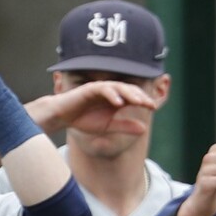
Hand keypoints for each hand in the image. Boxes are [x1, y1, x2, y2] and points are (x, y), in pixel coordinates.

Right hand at [31, 80, 156, 137]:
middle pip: (129, 89)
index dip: (144, 101)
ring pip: (119, 87)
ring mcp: (100, 88)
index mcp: (116, 98)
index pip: (133, 97)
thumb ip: (125, 126)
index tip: (153, 107)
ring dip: (129, 94)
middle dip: (140, 96)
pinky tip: (119, 103)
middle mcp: (110, 91)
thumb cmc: (83, 120)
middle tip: (149, 104)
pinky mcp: (90, 88)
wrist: (62, 117)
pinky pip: (104, 89)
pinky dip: (112, 95)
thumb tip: (145, 129)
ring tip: (138, 102)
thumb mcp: (107, 127)